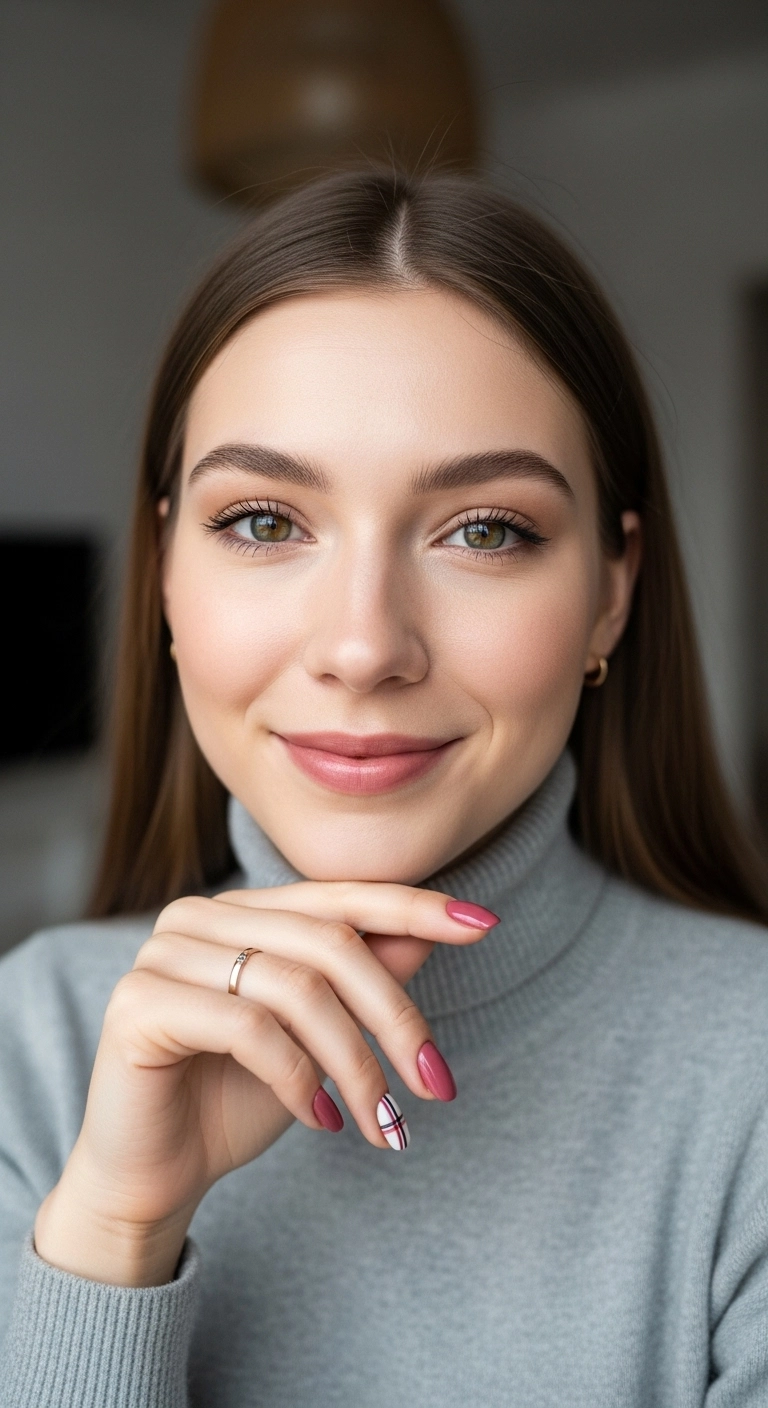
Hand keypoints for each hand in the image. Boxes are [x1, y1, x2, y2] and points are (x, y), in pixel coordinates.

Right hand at [34, 882, 495, 1285]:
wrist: (153, 1177)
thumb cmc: (236, 1101)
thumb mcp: (320, 1041)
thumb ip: (364, 981)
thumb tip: (430, 934)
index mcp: (241, 911)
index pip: (340, 895)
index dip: (414, 907)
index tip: (484, 924)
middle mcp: (198, 916)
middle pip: (328, 942)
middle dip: (395, 1016)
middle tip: (436, 1084)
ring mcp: (162, 953)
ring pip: (296, 987)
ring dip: (355, 1064)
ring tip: (381, 1124)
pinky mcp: (139, 1004)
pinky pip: (248, 1028)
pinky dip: (300, 1078)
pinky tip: (321, 1120)